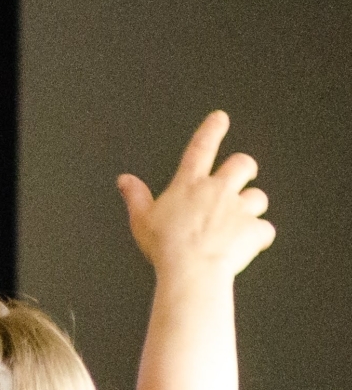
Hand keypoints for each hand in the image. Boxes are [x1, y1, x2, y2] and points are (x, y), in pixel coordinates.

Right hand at [117, 111, 273, 279]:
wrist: (192, 270)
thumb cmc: (166, 248)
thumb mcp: (141, 221)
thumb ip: (136, 197)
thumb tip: (125, 181)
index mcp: (190, 186)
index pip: (201, 149)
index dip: (211, 130)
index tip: (219, 118)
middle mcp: (218, 191)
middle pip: (242, 164)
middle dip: (245, 169)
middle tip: (243, 176)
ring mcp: (239, 208)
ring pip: (258, 198)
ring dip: (251, 207)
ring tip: (239, 224)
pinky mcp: (253, 229)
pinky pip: (265, 230)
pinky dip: (259, 237)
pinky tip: (247, 246)